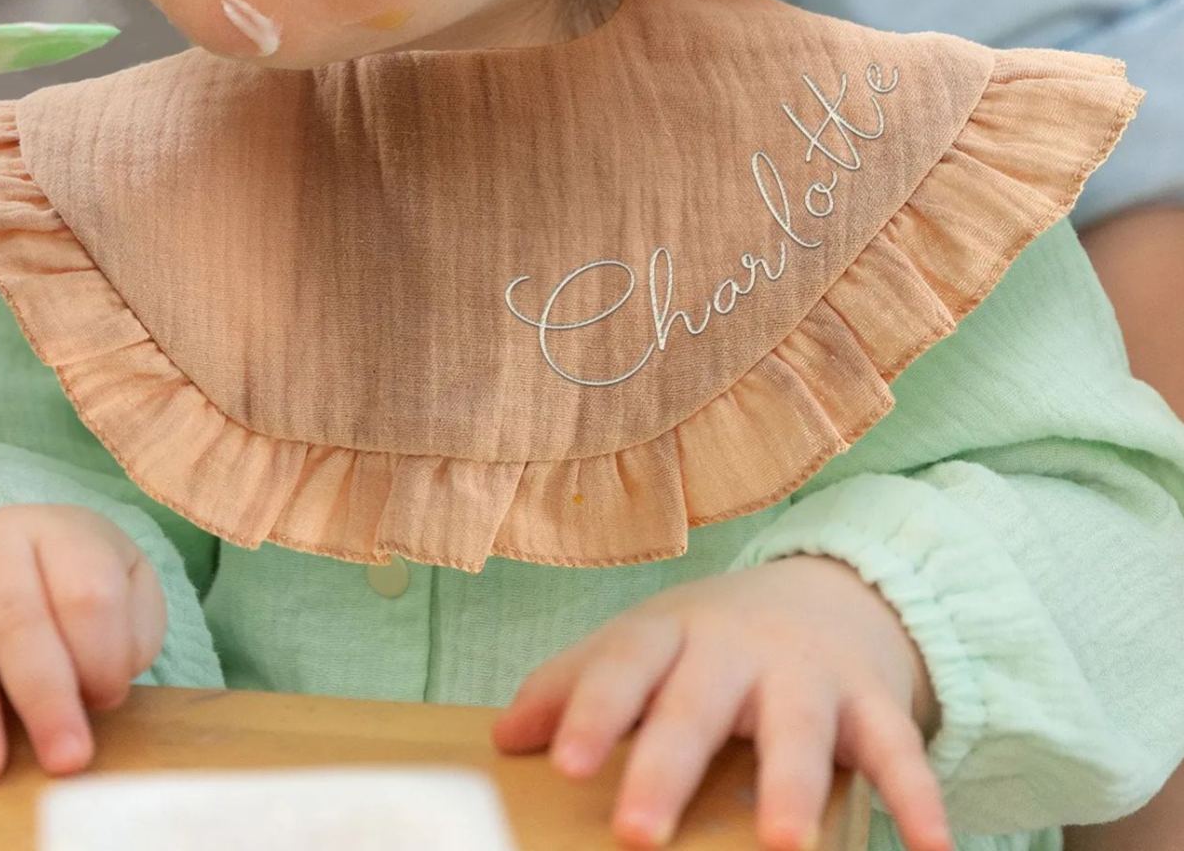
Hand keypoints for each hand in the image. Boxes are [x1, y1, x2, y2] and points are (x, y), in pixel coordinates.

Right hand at [0, 504, 166, 784]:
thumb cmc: (69, 586)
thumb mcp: (123, 589)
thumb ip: (129, 631)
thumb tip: (98, 690)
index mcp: (58, 533)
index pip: (86, 592)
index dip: (101, 654)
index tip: (108, 701)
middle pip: (17, 619)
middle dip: (42, 694)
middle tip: (63, 759)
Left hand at [493, 556, 949, 850]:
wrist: (824, 594)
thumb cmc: (708, 643)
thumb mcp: (641, 649)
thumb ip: (572, 686)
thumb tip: (501, 737)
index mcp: (671, 635)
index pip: (623, 665)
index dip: (591, 709)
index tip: (563, 762)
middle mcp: (737, 649)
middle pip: (698, 703)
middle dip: (668, 765)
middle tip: (637, 833)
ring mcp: (809, 674)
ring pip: (800, 727)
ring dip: (790, 784)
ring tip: (781, 845)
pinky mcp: (873, 702)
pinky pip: (900, 750)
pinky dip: (919, 798)